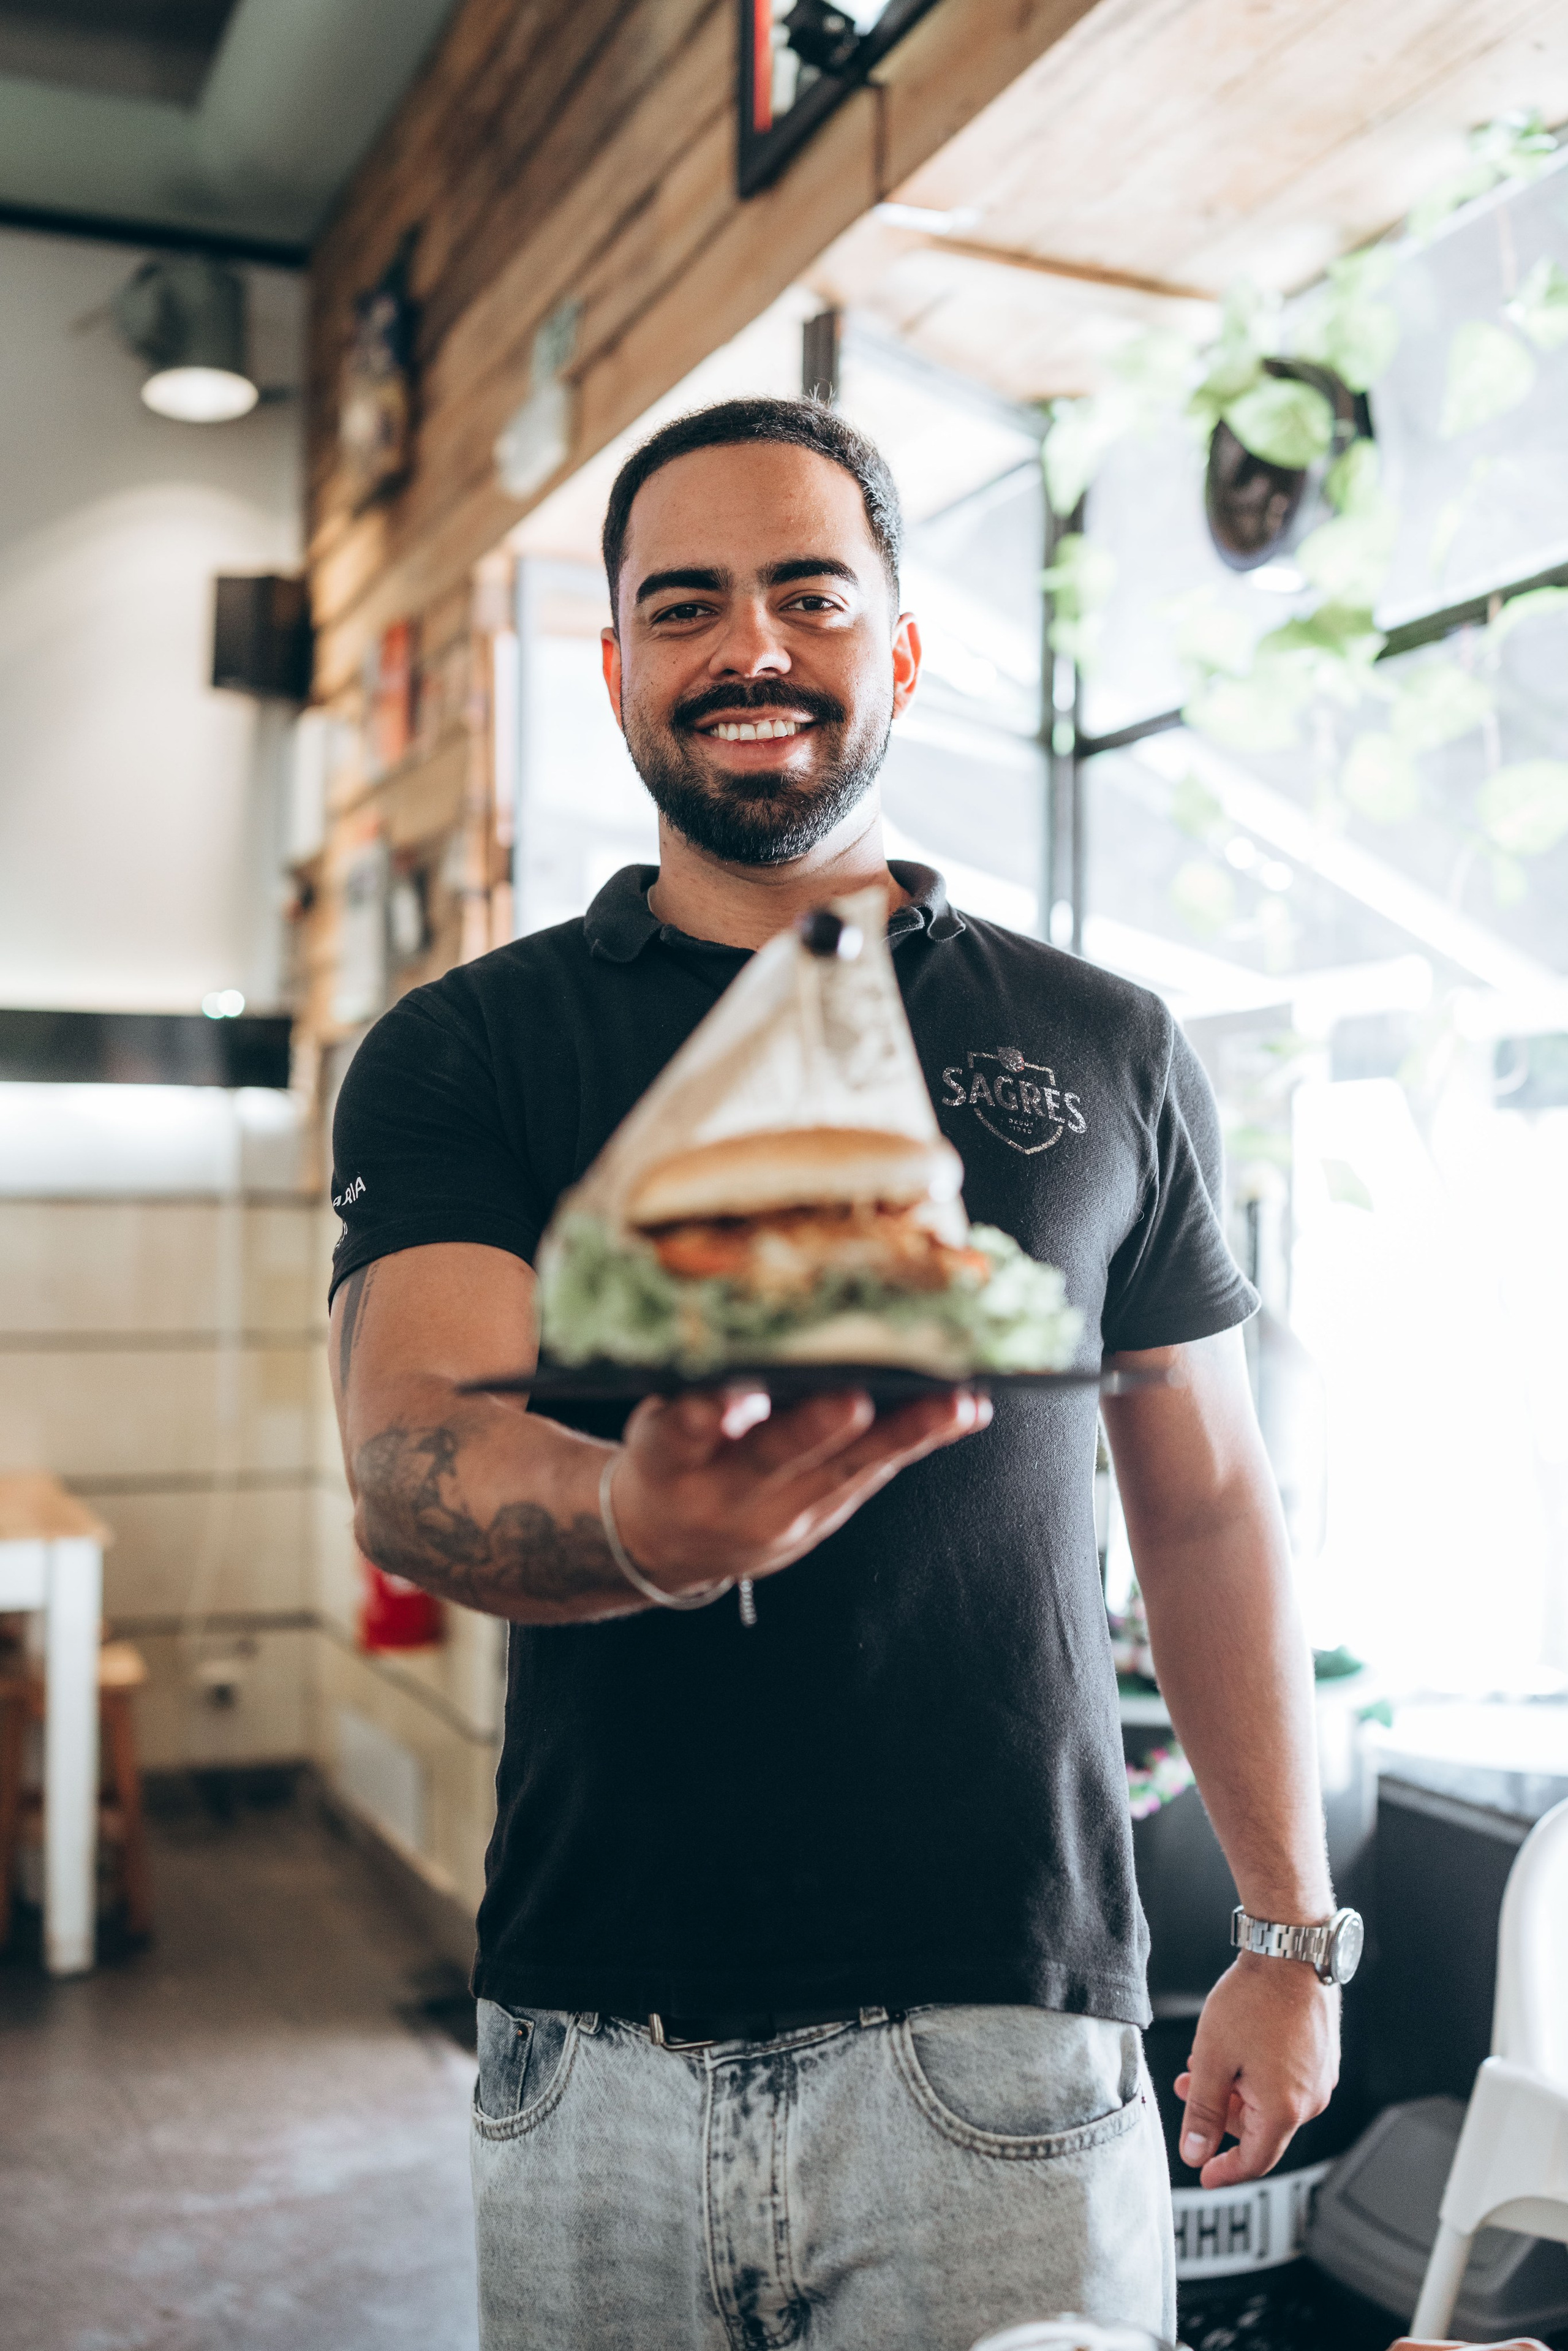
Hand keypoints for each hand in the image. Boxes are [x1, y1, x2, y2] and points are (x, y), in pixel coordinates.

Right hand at [612, 1384, 989, 1593]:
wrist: (672, 1543)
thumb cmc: (666, 1456)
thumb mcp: (652, 1424)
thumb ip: (688, 1396)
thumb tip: (737, 1349)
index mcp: (666, 1461)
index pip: (682, 1436)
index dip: (706, 1417)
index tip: (730, 1395)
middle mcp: (726, 1494)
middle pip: (773, 1459)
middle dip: (815, 1431)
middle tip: (852, 1401)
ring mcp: (782, 1514)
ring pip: (846, 1470)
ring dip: (903, 1434)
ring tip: (955, 1404)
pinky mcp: (824, 1517)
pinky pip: (873, 1475)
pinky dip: (919, 1440)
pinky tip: (965, 1412)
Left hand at [1174, 1953, 1338, 2187]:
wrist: (1291, 1952)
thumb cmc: (1254, 2000)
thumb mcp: (1212, 2058)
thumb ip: (1202, 2111)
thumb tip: (1195, 2153)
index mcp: (1286, 2109)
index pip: (1255, 2161)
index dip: (1225, 2170)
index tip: (1204, 2174)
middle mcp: (1312, 2100)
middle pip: (1260, 2129)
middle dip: (1220, 2113)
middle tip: (1187, 2087)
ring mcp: (1322, 2079)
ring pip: (1271, 2103)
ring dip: (1236, 2091)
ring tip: (1206, 2059)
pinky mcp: (1323, 2059)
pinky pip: (1287, 2082)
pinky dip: (1257, 2076)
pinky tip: (1235, 2050)